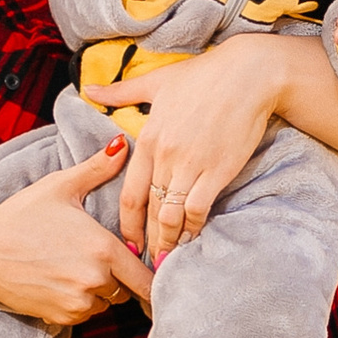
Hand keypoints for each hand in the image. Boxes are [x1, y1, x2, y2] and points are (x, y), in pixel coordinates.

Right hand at [0, 141, 151, 326]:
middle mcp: (95, 281)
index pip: (147, 278)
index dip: (153, 275)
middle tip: (98, 259)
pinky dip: (80, 303)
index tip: (152, 271)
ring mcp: (78, 303)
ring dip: (99, 292)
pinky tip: (60, 280)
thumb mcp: (60, 187)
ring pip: (106, 303)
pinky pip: (85, 314)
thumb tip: (121, 143)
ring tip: (75, 267)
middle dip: (120, 278)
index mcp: (104, 250)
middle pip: (127, 290)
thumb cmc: (21, 217)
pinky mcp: (62, 318)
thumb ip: (97, 168)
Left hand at [97, 40, 293, 260]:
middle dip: (146, 240)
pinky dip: (194, 228)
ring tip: (167, 260)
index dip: (127, 223)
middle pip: (149, 209)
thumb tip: (88, 89)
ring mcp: (192, 164)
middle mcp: (166, 155)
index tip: (127, 242)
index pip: (129, 193)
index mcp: (149, 138)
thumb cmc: (204, 75)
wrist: (249, 73)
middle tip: (145, 264)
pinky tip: (192, 239)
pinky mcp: (219, 170)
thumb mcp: (157, 80)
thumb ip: (121, 92)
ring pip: (171, 214)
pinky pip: (200, 209)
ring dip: (168, 241)